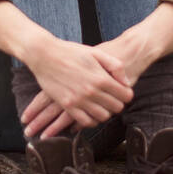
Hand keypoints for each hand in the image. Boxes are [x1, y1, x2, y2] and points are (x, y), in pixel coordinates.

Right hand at [19, 36, 133, 139]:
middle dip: (118, 103)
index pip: (126, 96)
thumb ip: (115, 66)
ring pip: (103, 117)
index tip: (123, 92)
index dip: (127, 94)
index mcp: (102, 78)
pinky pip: (86, 122)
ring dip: (106, 112)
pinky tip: (91, 112)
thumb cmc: (71, 51)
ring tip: (102, 105)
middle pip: (116, 108)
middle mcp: (92, 92)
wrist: (45, 55)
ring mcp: (79, 100)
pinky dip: (92, 120)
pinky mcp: (68, 106)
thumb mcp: (97, 53)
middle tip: (113, 98)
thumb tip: (127, 82)